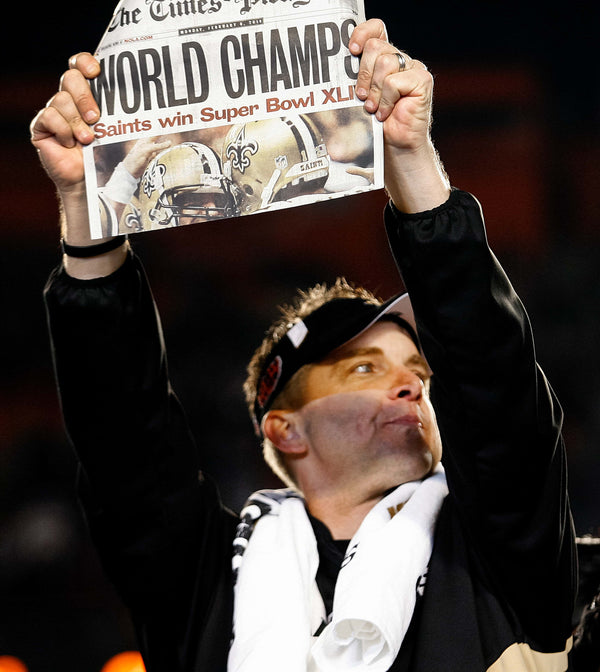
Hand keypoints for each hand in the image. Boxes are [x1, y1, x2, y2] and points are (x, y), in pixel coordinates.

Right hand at [31, 53, 128, 276]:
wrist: (88, 184)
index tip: (97, 70)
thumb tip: (161, 115)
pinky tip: (71, 144)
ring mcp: (54, 112)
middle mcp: (68, 100)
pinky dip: (64, 131)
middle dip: (84, 95)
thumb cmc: (104, 158)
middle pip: (70, 77)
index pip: (80, 65)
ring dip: (77, 122)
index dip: (85, 62)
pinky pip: (49, 116)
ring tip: (87, 139)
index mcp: (86, 95)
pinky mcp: (41, 127)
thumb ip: (130, 120)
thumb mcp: (119, 136)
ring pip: (60, 99)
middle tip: (96, 117)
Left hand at [349, 19, 449, 211]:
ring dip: (375, 91)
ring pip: (385, 63)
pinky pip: (395, 81)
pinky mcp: (422, 81)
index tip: (351, 50)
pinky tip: (386, 113)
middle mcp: (400, 60)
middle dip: (363, 74)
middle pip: (376, 47)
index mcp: (385, 58)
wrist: (395, 148)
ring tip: (373, 109)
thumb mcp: (361, 97)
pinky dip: (386, 100)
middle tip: (361, 97)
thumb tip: (335, 65)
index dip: (363, 33)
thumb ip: (355, 77)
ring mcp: (413, 68)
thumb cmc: (377, 125)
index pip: (376, 29)